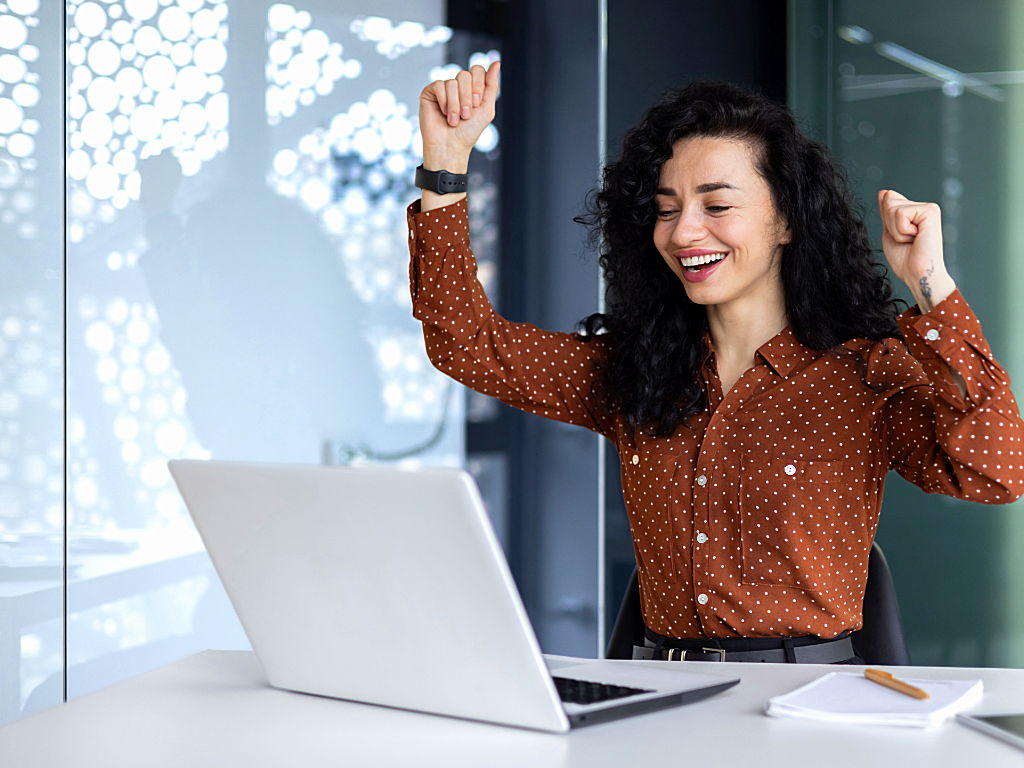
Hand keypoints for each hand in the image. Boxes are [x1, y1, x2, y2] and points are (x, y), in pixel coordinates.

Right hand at [419, 61, 499, 175]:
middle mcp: (457, 86)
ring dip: (456, 105)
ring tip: (454, 120)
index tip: (476, 104)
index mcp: (471, 88)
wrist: (451, 146)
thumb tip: (496, 62)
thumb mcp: (486, 109)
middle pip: (465, 75)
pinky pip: (439, 85)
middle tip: (466, 115)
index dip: (478, 86)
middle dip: (467, 97)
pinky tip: (443, 114)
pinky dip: (444, 102)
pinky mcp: (429, 92)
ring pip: (452, 82)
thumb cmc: (469, 132)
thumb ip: (492, 85)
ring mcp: (443, 89)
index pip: (477, 70)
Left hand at [877, 189, 955, 311]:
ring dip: (896, 230)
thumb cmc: (905, 259)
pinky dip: (901, 231)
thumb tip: (884, 192)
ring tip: (910, 240)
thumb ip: (887, 213)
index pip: (888, 199)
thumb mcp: (890, 232)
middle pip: (888, 201)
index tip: (900, 237)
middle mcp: (923, 207)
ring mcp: (929, 208)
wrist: (917, 274)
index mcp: (914, 211)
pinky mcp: (931, 211)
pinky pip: (901, 214)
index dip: (886, 221)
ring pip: (893, 208)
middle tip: (905, 240)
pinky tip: (915, 238)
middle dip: (890, 225)